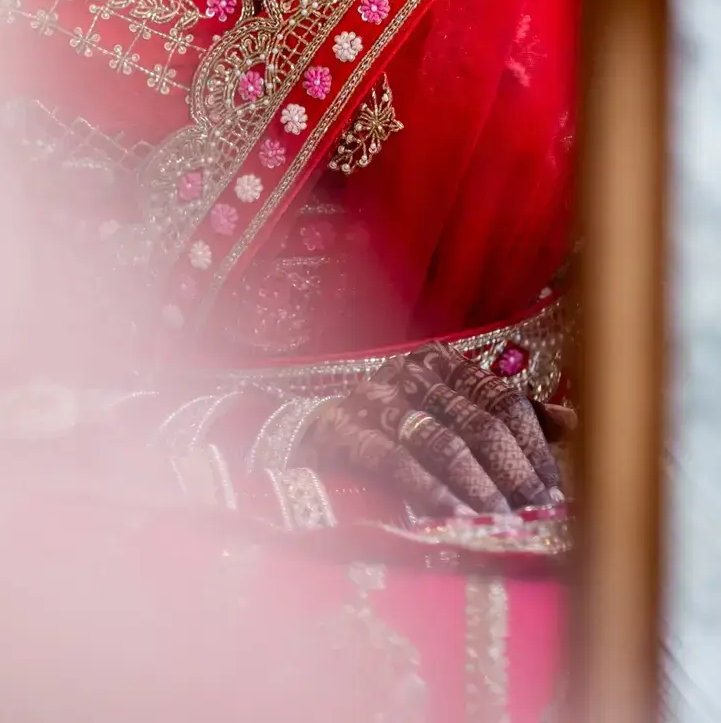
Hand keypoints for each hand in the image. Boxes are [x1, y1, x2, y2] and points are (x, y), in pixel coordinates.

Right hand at [301, 343, 565, 515]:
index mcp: (444, 364)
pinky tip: (455, 518)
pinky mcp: (345, 430)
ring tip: (504, 523)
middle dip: (514, 474)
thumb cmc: (397, 428)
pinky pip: (394, 461)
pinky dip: (429, 491)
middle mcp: (412, 373)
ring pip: (443, 442)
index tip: (555, 492)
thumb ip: (507, 417)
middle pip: (479, 422)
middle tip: (537, 515)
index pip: (503, 399)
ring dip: (479, 487)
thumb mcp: (451, 413)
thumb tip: (572, 423)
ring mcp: (377, 400)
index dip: (534, 447)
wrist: (315, 435)